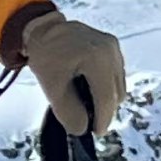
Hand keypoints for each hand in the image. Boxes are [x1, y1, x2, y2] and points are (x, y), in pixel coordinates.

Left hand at [19, 10, 126, 136]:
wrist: (42, 27)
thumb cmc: (45, 55)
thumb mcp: (51, 87)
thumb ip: (68, 111)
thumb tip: (82, 129)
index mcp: (97, 58)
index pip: (106, 97)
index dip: (103, 119)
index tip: (96, 132)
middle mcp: (111, 50)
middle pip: (115, 93)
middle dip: (104, 110)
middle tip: (88, 120)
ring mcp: (113, 46)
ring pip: (118, 85)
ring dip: (106, 98)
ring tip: (87, 103)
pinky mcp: (113, 46)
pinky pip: (115, 74)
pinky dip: (106, 85)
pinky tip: (90, 88)